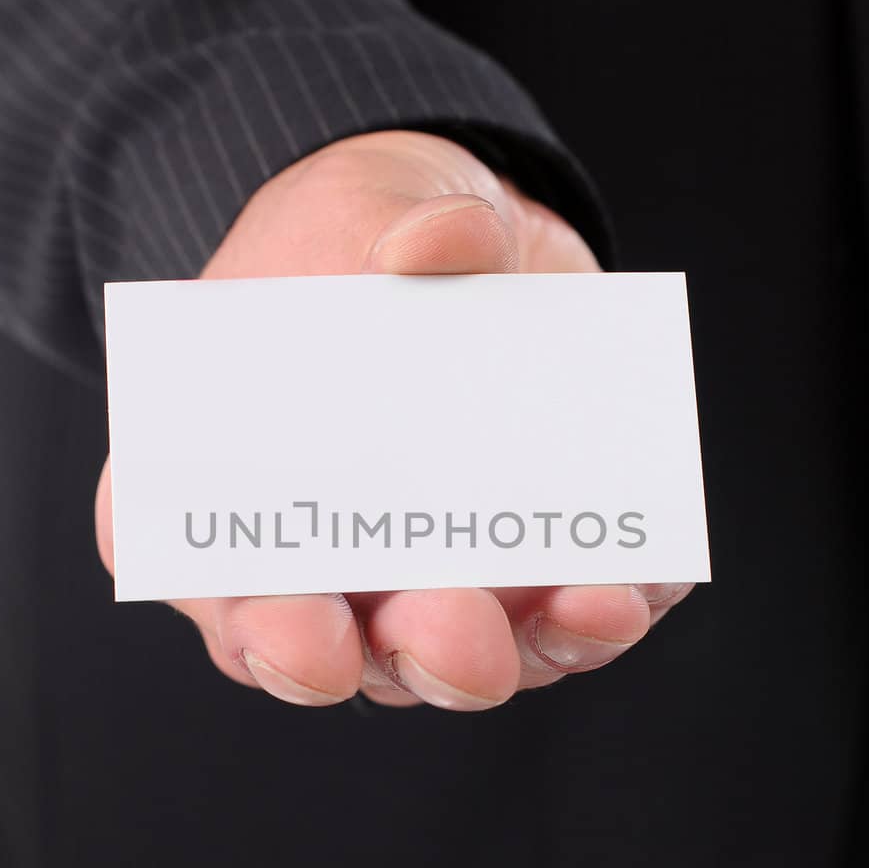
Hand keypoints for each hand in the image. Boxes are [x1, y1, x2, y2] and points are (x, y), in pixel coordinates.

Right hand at [95, 130, 691, 708]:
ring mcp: (434, 586)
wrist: (458, 244)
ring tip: (586, 605)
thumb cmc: (360, 243)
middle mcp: (335, 572)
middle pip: (362, 657)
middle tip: (451, 631)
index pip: (234, 598)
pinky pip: (570, 619)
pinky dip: (605, 610)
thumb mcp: (356, 207)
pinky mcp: (531, 573)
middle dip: (415, 653)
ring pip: (474, 660)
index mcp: (244, 500)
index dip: (264, 634)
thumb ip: (383, 225)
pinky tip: (633, 583)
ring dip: (531, 646)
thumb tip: (440, 243)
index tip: (308, 637)